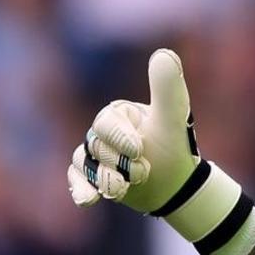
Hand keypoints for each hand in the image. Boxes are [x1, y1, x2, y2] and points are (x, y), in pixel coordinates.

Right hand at [67, 48, 197, 211]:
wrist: (177, 184)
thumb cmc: (175, 147)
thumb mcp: (174, 117)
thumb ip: (167, 88)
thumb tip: (163, 54)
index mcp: (119, 113)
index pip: (106, 123)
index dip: (119, 138)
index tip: (139, 150)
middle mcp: (103, 132)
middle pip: (95, 146)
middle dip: (118, 163)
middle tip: (143, 171)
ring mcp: (96, 156)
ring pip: (85, 165)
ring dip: (104, 179)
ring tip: (122, 190)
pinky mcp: (92, 178)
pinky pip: (77, 180)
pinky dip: (81, 190)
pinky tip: (89, 200)